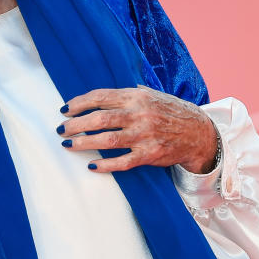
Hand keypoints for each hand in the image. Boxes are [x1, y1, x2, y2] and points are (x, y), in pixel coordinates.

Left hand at [56, 86, 217, 173]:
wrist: (198, 132)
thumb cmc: (170, 111)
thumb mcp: (151, 94)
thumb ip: (127, 93)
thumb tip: (100, 95)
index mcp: (136, 97)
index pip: (100, 97)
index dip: (79, 103)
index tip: (64, 110)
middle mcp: (139, 114)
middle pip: (99, 119)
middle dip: (75, 124)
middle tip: (61, 130)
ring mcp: (144, 135)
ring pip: (107, 140)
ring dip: (84, 143)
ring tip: (69, 145)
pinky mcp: (149, 155)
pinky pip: (123, 162)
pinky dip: (105, 165)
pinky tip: (92, 165)